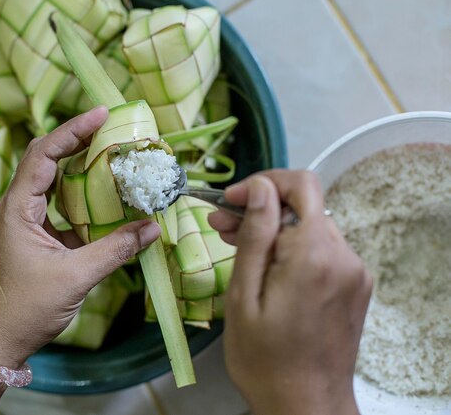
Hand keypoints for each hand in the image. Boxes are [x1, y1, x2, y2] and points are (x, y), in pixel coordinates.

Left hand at [0, 106, 160, 366]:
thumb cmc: (30, 308)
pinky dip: (79, 194)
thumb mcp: (76, 276)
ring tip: (108, 152)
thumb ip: (116, 249)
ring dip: (77, 165)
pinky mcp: (33, 235)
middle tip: (109, 128)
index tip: (101, 115)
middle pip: (44, 160)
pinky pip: (56, 203)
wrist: (2, 339)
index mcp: (17, 210)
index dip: (72, 131)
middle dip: (75, 141)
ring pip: (50, 180)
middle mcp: (16, 208)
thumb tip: (152, 227)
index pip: (43, 155)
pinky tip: (102, 194)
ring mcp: (22, 221)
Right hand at [209, 171, 371, 414]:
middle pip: (304, 206)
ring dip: (275, 230)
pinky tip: (265, 266)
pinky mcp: (355, 286)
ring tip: (236, 244)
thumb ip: (256, 235)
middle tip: (221, 224)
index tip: (229, 201)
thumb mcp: (244, 295)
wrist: (305, 406)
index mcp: (315, 255)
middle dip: (262, 208)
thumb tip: (260, 188)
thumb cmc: (264, 358)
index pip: (301, 186)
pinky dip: (292, 249)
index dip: (263, 183)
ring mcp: (354, 272)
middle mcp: (344, 256)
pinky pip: (321, 251)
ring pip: (311, 228)